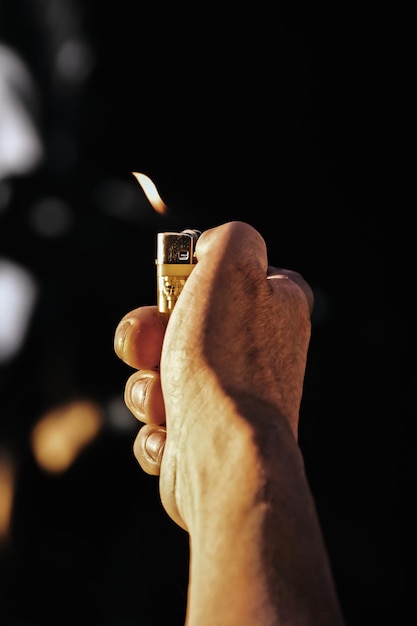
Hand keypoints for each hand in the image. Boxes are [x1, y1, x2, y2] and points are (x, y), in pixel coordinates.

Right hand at [114, 221, 313, 530]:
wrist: (224, 453)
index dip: (188, 280)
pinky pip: (161, 420)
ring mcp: (233, 397)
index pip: (226, 275)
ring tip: (163, 401)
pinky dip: (156, 427)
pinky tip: (171, 435)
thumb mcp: (233, 265)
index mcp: (278, 306)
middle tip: (150, 349)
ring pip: (161, 373)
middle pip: (182, 325)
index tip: (173, 291)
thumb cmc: (226, 359)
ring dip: (147, 385)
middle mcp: (261, 352)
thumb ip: (229, 236)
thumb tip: (209, 249)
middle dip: (150, 336)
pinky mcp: (208, 437)